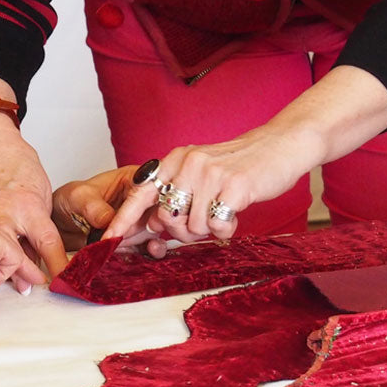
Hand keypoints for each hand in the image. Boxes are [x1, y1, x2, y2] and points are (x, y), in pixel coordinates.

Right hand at [0, 124, 65, 287]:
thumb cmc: (14, 164)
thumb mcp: (40, 192)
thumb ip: (40, 223)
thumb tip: (41, 254)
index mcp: (27, 206)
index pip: (47, 244)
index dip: (57, 266)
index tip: (64, 281)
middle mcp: (2, 214)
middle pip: (14, 256)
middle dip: (23, 275)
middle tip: (31, 287)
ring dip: (1, 268)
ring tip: (11, 280)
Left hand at [54, 165, 172, 256]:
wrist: (62, 224)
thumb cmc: (70, 200)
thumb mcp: (77, 197)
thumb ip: (93, 207)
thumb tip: (110, 220)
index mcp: (131, 178)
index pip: (146, 189)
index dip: (139, 207)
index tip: (123, 227)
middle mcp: (142, 197)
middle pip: (156, 211)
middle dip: (138, 228)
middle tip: (118, 239)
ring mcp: (144, 218)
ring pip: (156, 230)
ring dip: (140, 241)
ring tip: (119, 246)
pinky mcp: (141, 238)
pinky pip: (154, 245)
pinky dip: (151, 252)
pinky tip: (146, 253)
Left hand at [105, 128, 302, 244]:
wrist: (278, 146)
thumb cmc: (238, 165)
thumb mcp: (200, 173)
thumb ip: (176, 193)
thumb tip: (154, 224)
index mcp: (175, 160)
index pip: (141, 193)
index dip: (123, 218)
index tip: (108, 240)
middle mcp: (188, 163)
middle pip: (167, 217)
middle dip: (182, 231)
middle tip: (202, 223)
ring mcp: (210, 173)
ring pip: (193, 225)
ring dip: (208, 230)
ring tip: (223, 214)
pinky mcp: (233, 186)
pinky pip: (218, 225)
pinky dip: (225, 229)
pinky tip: (234, 215)